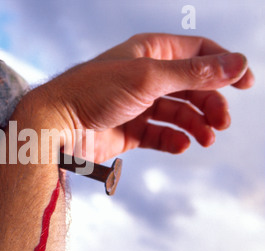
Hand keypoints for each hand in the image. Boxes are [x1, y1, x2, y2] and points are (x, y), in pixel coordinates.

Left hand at [33, 33, 253, 162]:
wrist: (57, 126)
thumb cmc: (94, 92)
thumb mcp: (148, 77)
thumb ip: (193, 73)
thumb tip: (236, 63)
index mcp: (150, 52)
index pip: (198, 52)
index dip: (224, 65)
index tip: (246, 82)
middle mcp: (145, 76)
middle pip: (193, 86)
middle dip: (211, 102)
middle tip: (221, 122)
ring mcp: (137, 104)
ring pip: (179, 112)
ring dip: (196, 124)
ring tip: (207, 138)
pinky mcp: (129, 130)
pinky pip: (160, 135)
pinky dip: (173, 140)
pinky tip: (181, 145)